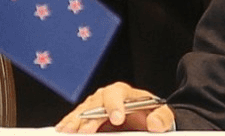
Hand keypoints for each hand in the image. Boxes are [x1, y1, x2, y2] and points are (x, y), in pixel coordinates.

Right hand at [55, 82, 173, 132]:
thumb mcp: (161, 114)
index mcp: (125, 93)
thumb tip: (155, 123)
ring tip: (68, 131)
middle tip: (86, 131)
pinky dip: (68, 124)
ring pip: (82, 111)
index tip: (117, 118)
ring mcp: (94, 106)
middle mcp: (106, 97)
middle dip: (90, 118)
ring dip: (75, 122)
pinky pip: (75, 118)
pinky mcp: (86, 116)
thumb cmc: (150, 113)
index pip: (117, 94)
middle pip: (95, 104)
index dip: (116, 106)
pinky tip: (62, 130)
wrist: (142, 117)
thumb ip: (163, 117)